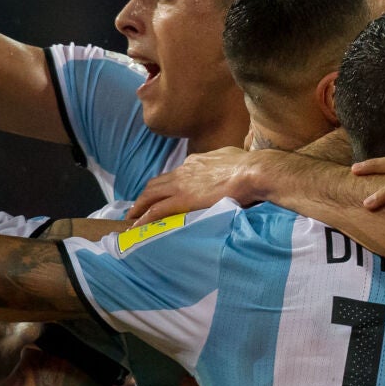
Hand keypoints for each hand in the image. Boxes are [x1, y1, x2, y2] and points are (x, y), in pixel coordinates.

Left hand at [126, 147, 262, 222]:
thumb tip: (227, 167)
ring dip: (139, 206)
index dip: (165, 185)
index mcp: (196, 161)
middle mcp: (184, 170)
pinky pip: (156, 210)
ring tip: (132, 216)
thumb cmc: (250, 167)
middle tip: (137, 206)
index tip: (161, 194)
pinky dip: (144, 218)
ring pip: (150, 195)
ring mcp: (181, 185)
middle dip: (145, 195)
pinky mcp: (182, 200)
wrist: (252, 172)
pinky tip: (137, 226)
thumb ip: (223, 164)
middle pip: (156, 183)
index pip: (174, 174)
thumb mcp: (232, 159)